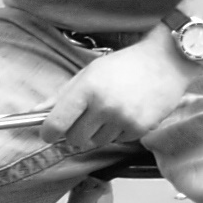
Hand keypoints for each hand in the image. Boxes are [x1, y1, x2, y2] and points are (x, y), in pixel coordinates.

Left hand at [38, 34, 195, 156]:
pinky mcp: (140, 128)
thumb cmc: (125, 65)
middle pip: (75, 139)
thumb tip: (35, 112)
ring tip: (112, 111)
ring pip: (97, 142)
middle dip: (75, 133)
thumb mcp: (89, 73)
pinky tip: (128, 113)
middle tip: (86, 119)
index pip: (56, 124)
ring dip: (99, 132)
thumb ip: (61, 95)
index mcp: (86, 89)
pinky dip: (119, 132)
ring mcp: (123, 118)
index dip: (48, 132)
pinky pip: (118, 140)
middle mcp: (104, 106)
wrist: (167, 61)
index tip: (50, 132)